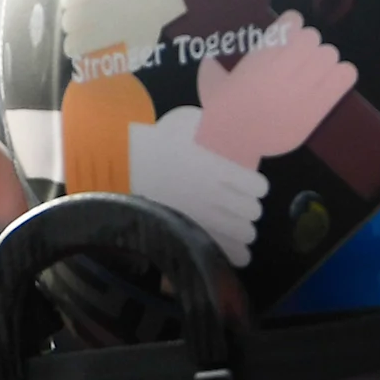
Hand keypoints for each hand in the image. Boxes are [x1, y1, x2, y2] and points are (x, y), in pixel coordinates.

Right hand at [127, 108, 267, 265]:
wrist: (122, 165)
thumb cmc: (157, 141)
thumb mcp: (191, 126)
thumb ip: (217, 134)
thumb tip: (238, 132)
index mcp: (218, 168)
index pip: (256, 187)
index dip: (257, 189)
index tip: (255, 188)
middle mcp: (215, 194)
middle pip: (251, 211)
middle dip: (249, 210)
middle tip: (243, 208)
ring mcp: (202, 217)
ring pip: (242, 233)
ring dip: (244, 231)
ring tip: (240, 229)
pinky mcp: (191, 232)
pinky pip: (223, 250)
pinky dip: (235, 253)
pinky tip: (239, 254)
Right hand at [195, 10, 356, 166]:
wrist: (233, 142)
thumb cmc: (220, 111)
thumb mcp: (212, 80)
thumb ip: (215, 64)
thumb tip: (210, 59)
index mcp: (261, 54)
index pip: (292, 21)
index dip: (292, 27)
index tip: (289, 38)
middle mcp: (283, 65)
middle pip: (312, 37)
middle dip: (308, 47)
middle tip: (302, 61)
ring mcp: (302, 86)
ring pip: (329, 54)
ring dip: (324, 61)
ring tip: (316, 74)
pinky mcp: (317, 106)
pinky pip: (344, 77)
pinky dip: (342, 75)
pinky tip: (331, 83)